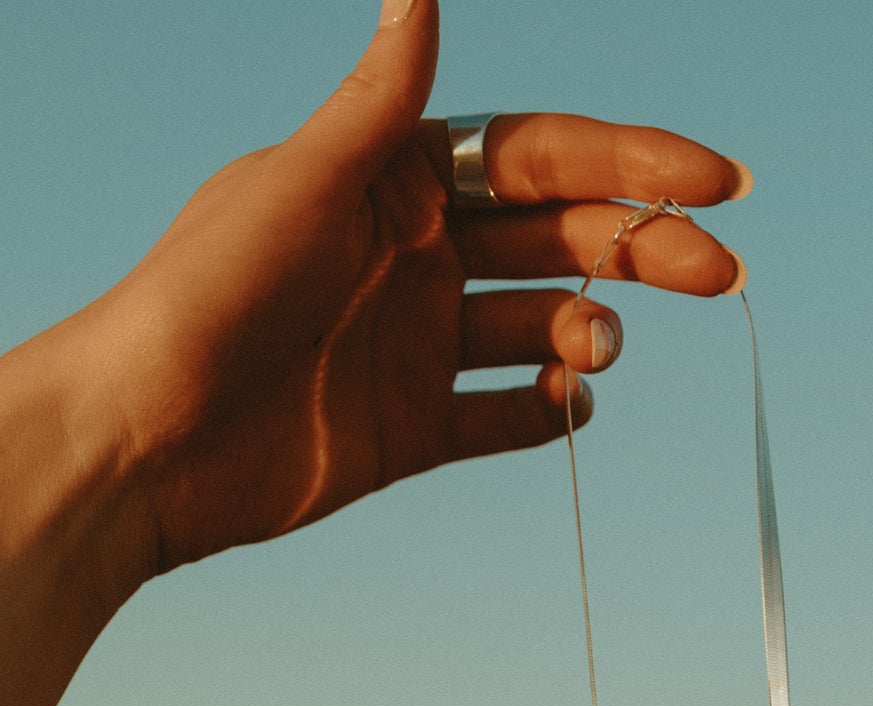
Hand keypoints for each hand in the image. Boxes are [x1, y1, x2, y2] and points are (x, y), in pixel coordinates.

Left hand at [69, 0, 746, 573]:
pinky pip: (500, 420)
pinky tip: (570, 405)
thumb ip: (380, 102)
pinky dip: (544, 414)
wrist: (148, 436)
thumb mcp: (302, 180)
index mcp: (395, 182)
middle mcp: (415, 258)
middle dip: (644, 248)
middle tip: (722, 272)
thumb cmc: (209, 292)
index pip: (539, 158)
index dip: (631, 162)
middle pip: (560, 241)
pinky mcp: (409, 433)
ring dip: (588, 331)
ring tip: (597, 349)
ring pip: (539, 329)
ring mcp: (416, 347)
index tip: (715, 180)